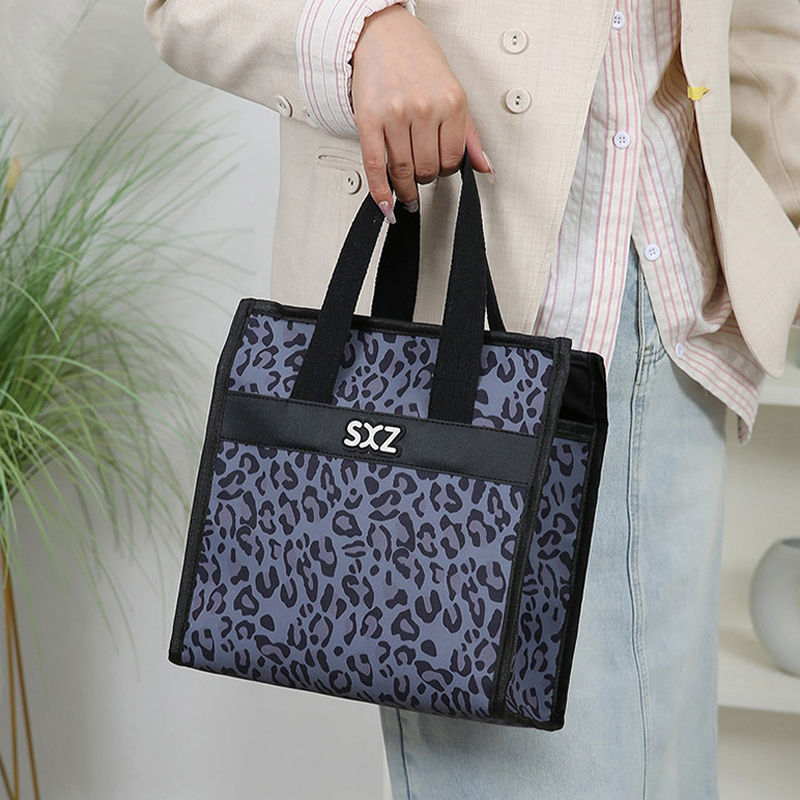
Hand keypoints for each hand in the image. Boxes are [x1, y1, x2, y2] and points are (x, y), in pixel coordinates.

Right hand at [350, 4, 494, 222]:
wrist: (382, 32)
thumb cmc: (417, 58)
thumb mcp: (454, 92)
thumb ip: (469, 134)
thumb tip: (485, 168)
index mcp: (451, 102)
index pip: (453, 158)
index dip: (447, 170)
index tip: (440, 169)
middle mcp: (424, 107)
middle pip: (428, 168)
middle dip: (425, 178)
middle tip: (421, 177)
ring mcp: (395, 114)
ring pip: (403, 171)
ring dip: (406, 189)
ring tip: (406, 191)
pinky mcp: (369, 118)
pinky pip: (375, 165)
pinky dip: (381, 191)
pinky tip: (386, 205)